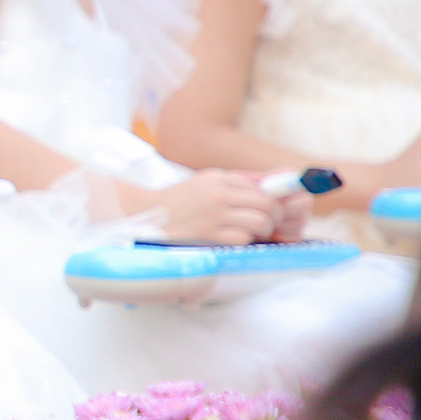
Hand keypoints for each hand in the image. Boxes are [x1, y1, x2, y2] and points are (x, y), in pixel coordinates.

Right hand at [152, 170, 287, 245]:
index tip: (273, 209)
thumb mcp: (205, 182)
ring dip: (263, 229)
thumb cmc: (180, 201)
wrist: (146, 215)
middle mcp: (217, 194)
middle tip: (270, 222)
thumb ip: (237, 182)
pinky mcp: (209, 236)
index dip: (273, 199)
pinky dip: (245, 240)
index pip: (260, 186)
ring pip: (259, 221)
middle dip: (274, 215)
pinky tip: (236, 239)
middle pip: (266, 203)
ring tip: (255, 232)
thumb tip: (271, 185)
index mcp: (218, 179)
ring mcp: (213, 216)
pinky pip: (243, 238)